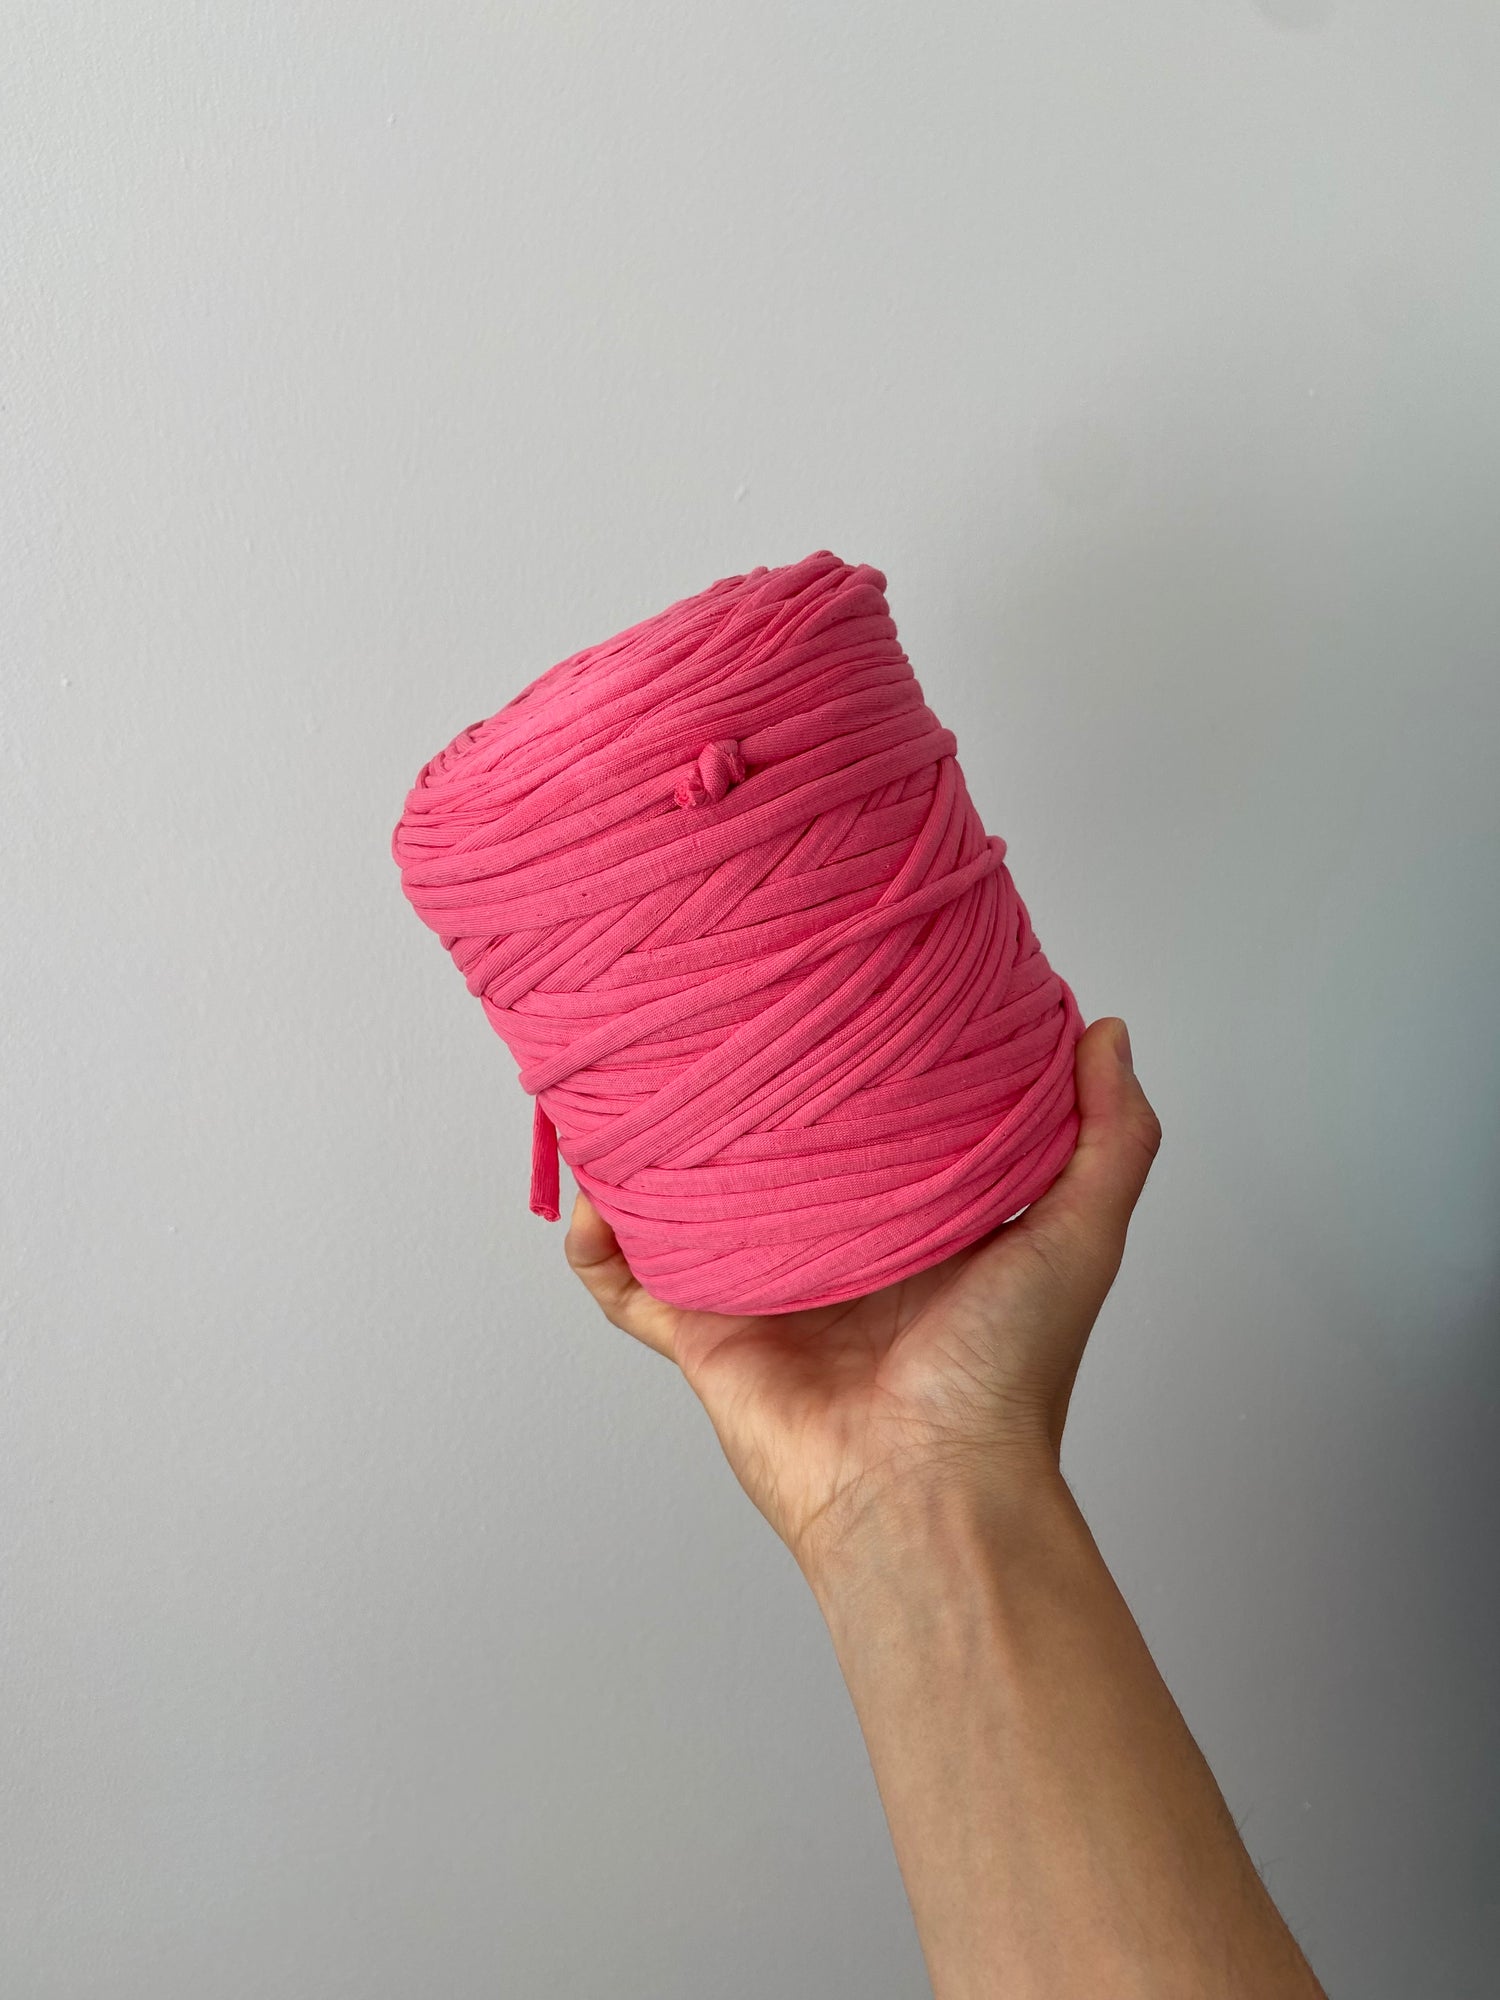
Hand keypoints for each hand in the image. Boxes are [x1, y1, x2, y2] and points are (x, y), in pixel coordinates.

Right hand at [564, 1017, 1160, 1580]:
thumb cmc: (1007, 1375)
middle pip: (766, 1159)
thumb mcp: (1079, 1236)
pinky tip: (590, 1194)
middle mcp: (830, 1253)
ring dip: (651, 1157)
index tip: (830, 997)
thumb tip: (1106, 1030)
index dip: (851, 1067)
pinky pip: (627, 1284)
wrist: (930, 1488)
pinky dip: (597, 1243)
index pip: (870, 1127)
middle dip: (738, 1099)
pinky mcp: (703, 1336)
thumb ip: (1113, 1138)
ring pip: (685, 1207)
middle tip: (711, 1022)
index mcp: (909, 1225)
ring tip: (628, 1089)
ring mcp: (761, 1294)